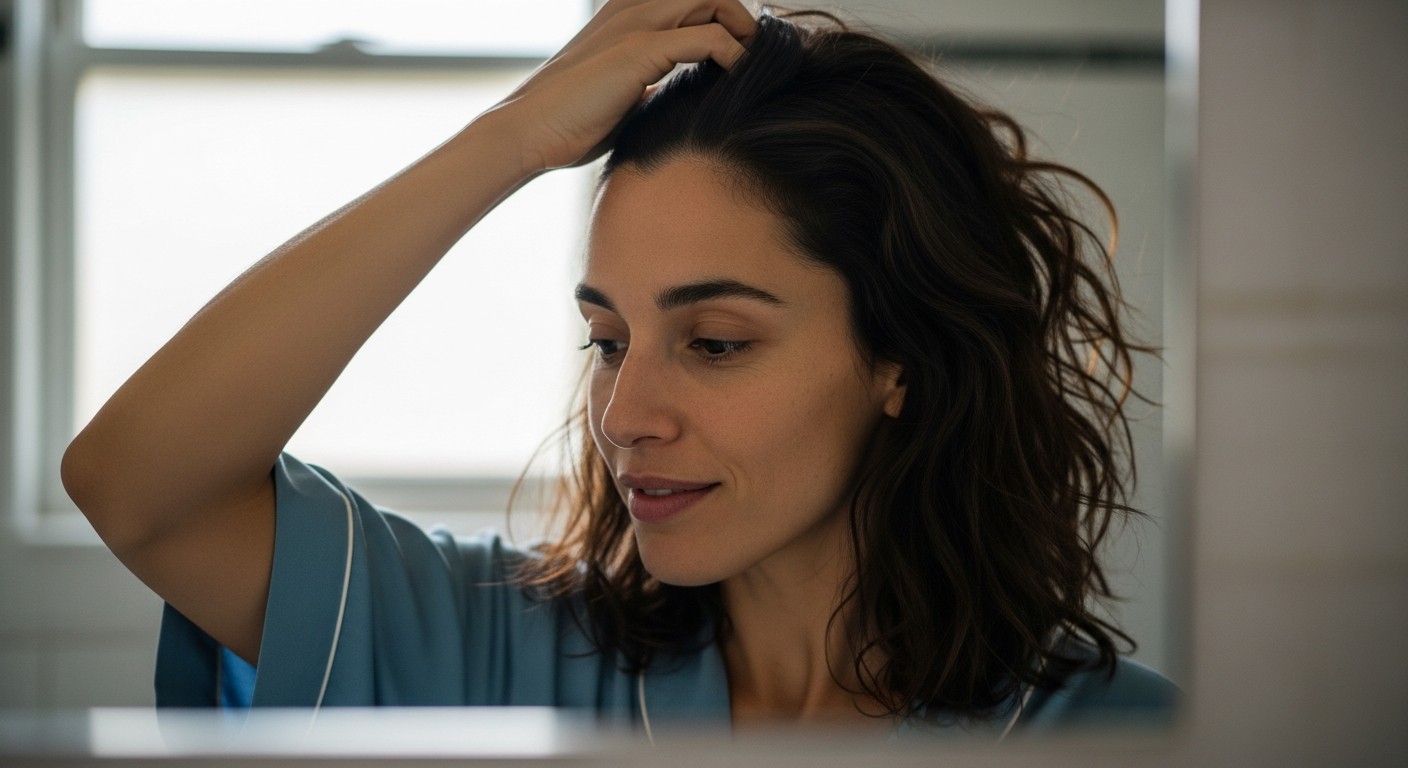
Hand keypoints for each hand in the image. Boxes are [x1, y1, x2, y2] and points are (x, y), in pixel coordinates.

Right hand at [483, 0, 755, 174]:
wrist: (527, 132)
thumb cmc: (567, 123)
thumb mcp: (616, 97)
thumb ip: (641, 85)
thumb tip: (662, 94)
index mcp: (625, 16)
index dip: (720, 17)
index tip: (739, 53)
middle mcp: (631, 9)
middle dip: (739, 17)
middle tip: (754, 54)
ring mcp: (635, 25)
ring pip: (710, 0)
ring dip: (741, 28)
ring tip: (752, 62)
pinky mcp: (640, 51)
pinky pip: (708, 39)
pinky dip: (733, 55)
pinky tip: (737, 79)